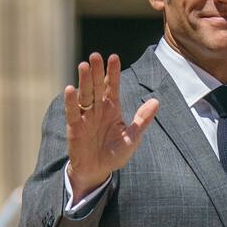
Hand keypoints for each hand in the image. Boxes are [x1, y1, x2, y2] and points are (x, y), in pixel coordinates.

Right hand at [64, 53, 158, 201]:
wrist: (97, 171)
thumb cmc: (115, 153)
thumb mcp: (133, 137)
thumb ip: (143, 120)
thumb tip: (156, 101)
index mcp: (112, 109)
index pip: (113, 87)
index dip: (113, 72)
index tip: (114, 57)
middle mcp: (98, 109)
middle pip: (97, 86)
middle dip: (97, 71)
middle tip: (96, 55)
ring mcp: (86, 117)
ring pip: (85, 95)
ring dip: (84, 81)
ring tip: (84, 65)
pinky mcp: (75, 127)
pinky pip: (73, 112)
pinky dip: (71, 102)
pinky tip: (70, 89)